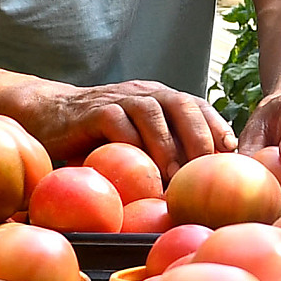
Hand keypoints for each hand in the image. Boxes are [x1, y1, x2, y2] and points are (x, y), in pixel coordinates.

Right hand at [30, 81, 235, 181]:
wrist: (48, 117)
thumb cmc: (99, 138)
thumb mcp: (136, 142)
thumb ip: (163, 153)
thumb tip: (199, 186)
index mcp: (160, 99)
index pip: (196, 105)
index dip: (216, 125)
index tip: (232, 150)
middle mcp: (144, 94)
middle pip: (181, 104)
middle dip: (199, 135)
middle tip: (206, 168)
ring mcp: (118, 99)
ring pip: (152, 112)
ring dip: (167, 144)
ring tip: (176, 176)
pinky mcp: (93, 112)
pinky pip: (117, 123)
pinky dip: (132, 146)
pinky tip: (139, 170)